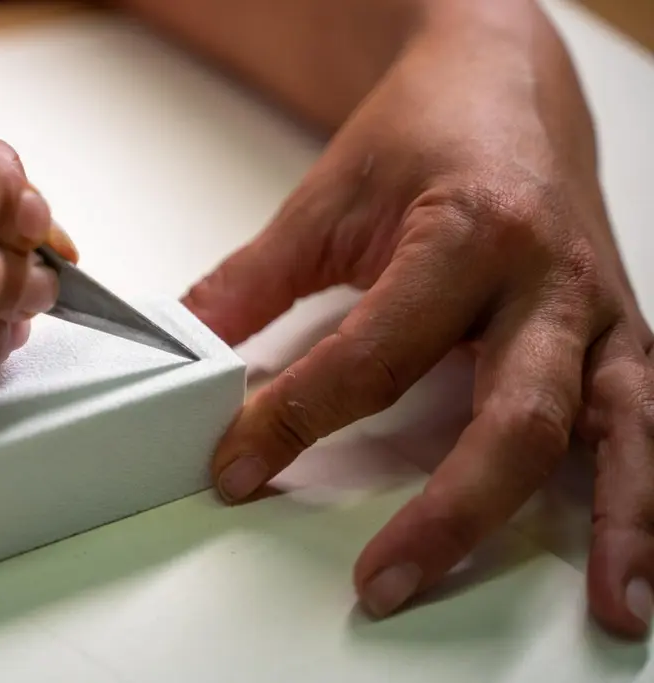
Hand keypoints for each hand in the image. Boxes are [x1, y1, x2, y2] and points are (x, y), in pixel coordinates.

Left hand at [185, 2, 653, 637]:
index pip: (372, 357)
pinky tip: (634, 556)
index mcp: (468, 234)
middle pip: (511, 417)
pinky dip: (646, 491)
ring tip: (603, 605)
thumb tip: (189, 344)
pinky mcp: (617, 334)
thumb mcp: (327, 199)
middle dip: (448, 511)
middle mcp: (546, 279)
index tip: (240, 463)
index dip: (296, 421)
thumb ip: (254, 281)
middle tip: (383, 580)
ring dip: (608, 523)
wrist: (506, 82)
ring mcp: (594, 312)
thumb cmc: (429, 128)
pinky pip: (646, 420)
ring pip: (613, 429)